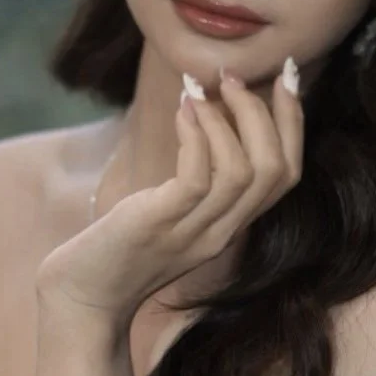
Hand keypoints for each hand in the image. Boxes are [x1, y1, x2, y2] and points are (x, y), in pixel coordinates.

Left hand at [35, 64, 303, 322]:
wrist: (82, 299)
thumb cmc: (119, 247)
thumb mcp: (170, 213)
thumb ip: (196, 180)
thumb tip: (205, 115)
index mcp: (229, 226)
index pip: (286, 176)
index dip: (293, 123)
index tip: (287, 77)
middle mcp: (220, 232)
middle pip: (275, 171)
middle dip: (267, 113)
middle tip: (233, 77)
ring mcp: (192, 232)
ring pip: (244, 173)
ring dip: (228, 120)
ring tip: (201, 90)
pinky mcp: (159, 225)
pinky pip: (197, 178)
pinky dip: (196, 135)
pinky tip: (182, 110)